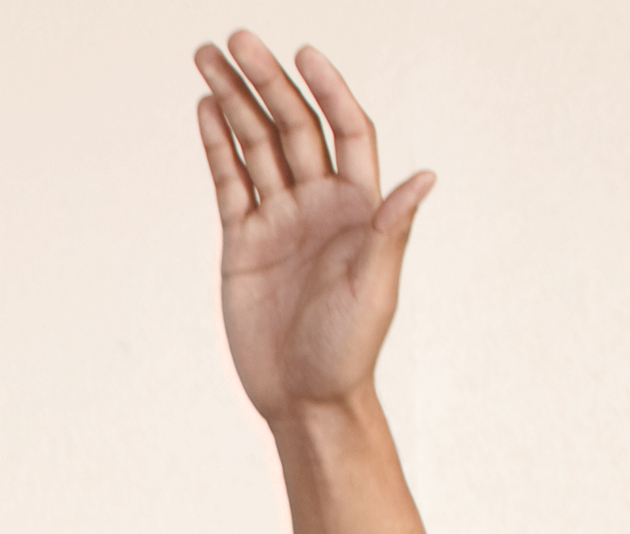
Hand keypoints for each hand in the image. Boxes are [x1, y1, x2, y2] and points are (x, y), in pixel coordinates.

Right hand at [194, 33, 429, 430]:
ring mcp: (278, 219)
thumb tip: (424, 176)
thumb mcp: (375, 287)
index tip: (304, 55)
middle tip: (236, 41)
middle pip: (292, 126)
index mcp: (358, 206)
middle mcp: (319, 202)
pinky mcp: (243, 242)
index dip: (328, 91)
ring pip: (255, 146)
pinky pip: (230, 183)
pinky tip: (206, 111)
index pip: (345, 130)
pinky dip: (217, 146)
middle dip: (264, 82)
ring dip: (233, 102)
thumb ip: (392, 229)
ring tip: (207, 59)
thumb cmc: (348, 349)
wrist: (304, 397)